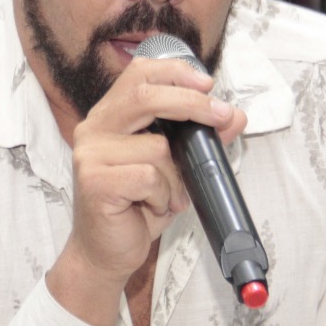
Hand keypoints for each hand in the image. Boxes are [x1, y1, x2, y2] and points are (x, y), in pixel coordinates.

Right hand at [49, 57, 245, 325]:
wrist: (107, 252)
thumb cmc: (138, 207)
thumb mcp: (176, 168)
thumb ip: (201, 139)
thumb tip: (235, 116)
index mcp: (110, 116)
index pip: (138, 74)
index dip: (175, 72)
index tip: (208, 84)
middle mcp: (94, 128)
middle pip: (144, 95)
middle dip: (191, 104)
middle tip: (220, 116)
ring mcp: (90, 154)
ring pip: (156, 147)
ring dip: (175, 177)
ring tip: (167, 195)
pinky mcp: (94, 181)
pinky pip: (148, 177)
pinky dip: (162, 195)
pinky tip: (151, 206)